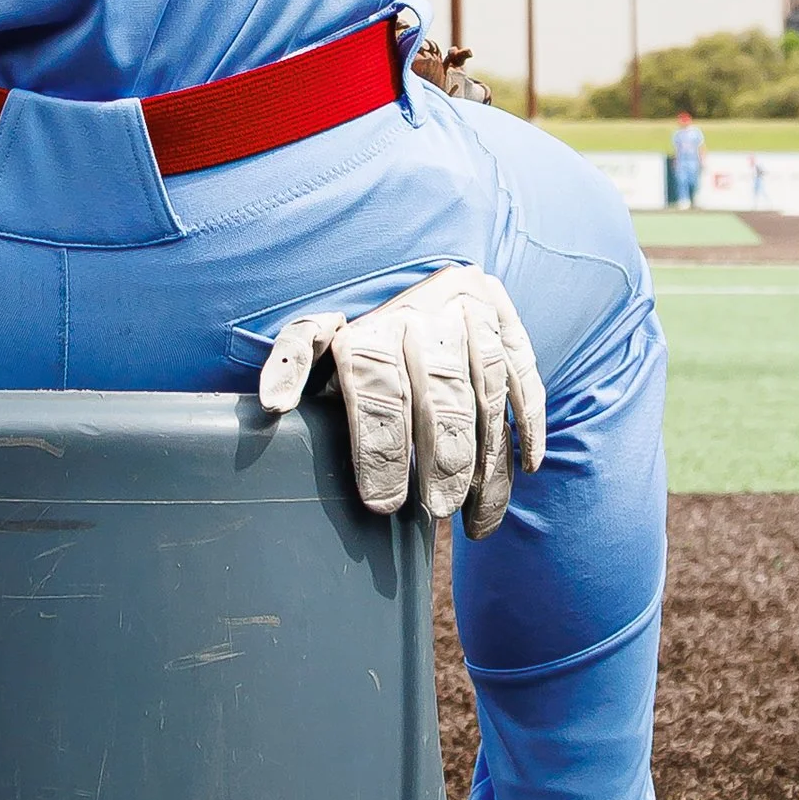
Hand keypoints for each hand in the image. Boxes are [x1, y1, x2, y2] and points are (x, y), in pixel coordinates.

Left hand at [258, 264, 543, 536]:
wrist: (419, 281)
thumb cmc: (359, 339)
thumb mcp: (318, 341)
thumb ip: (293, 360)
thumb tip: (271, 404)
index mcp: (371, 326)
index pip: (377, 387)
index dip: (380, 448)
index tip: (382, 504)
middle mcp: (425, 315)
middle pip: (438, 392)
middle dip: (441, 457)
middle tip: (436, 510)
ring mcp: (473, 317)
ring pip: (486, 391)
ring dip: (487, 459)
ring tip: (476, 518)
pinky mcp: (509, 325)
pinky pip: (525, 378)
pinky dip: (528, 425)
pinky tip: (523, 470)